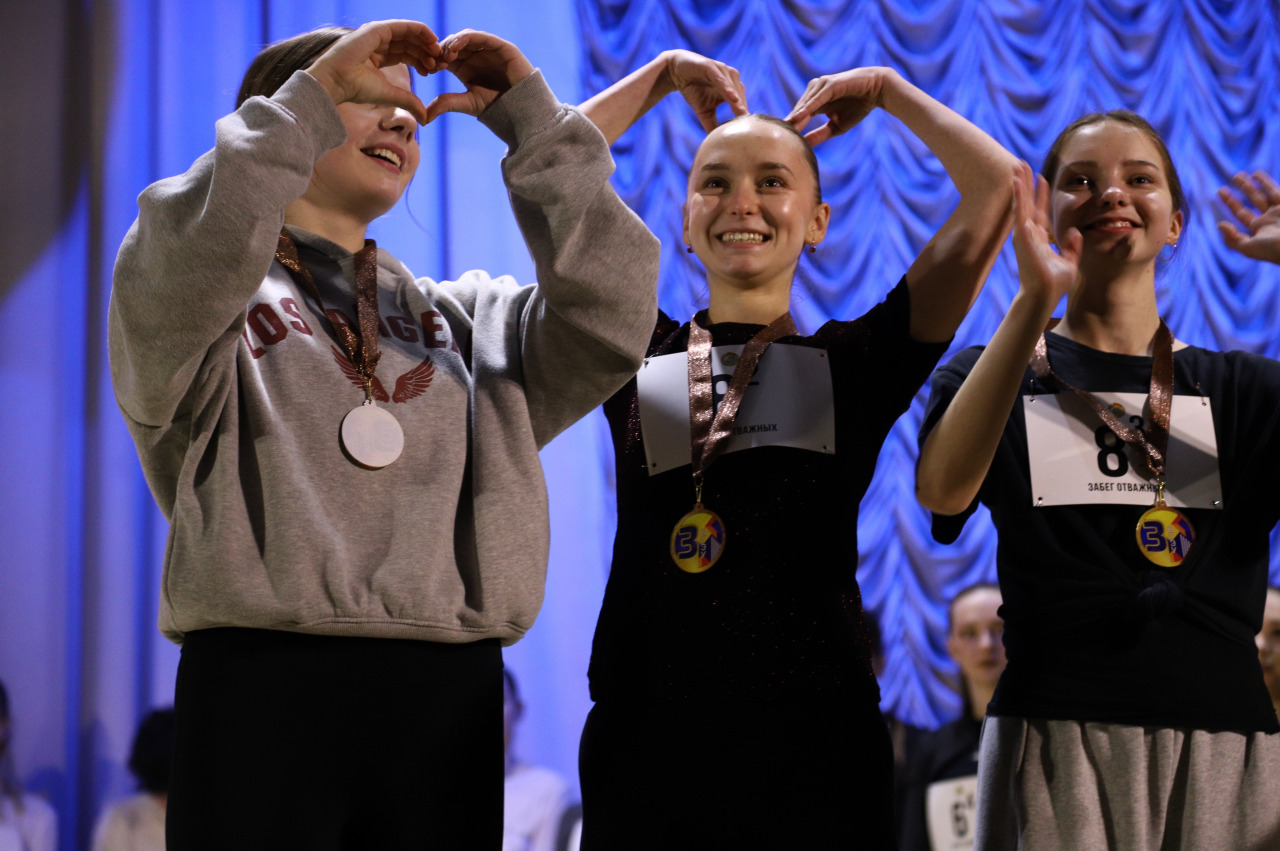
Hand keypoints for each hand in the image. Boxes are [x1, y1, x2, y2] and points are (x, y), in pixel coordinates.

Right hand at [305, 21, 443, 123]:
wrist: (336, 81)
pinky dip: (420, 31)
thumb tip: (426, 118)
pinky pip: (404, 26)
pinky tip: (432, 40)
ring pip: (409, 34)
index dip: (422, 61)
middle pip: (410, 43)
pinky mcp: (378, 29)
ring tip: (438, 54)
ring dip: (426, 43)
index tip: (434, 71)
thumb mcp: (390, 94)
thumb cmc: (356, 89)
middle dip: (426, 52)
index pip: (406, 54)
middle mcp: (379, 42)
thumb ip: (409, 102)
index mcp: (380, 55)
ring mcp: (378, 33)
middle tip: (441, 63)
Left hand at [426, 30, 534, 119]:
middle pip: (454, 44)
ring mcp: (488, 50)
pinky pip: (481, 37)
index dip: (435, 59)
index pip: (446, 55)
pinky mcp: (500, 46)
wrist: (521, 109)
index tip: (428, 69)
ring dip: (453, 43)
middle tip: (435, 61)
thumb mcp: (466, 103)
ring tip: (446, 55)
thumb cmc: (496, 107)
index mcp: (465, 67)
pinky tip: (456, 47)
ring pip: (466, 38)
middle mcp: (475, 56)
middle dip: (442, 50)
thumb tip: (423, 118)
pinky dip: (467, 38)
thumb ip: (446, 104)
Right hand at [662, 50, 746, 131]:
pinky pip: (720, 78)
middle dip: (743, 110)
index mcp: (732, 89)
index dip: (745, 117)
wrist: (676, 72)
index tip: (750, 130)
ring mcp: (721, 71)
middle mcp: (730, 79)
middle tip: (748, 125)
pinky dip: (726, 87)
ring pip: (732, 86)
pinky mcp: (711, 66)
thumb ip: (712, 125)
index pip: (741, 104)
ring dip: (737, 99)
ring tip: (742, 112)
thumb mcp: (704, 111)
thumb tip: (716, 143)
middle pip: (739, 96)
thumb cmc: (694, 90)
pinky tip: (732, 97)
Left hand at [785, 67, 894, 145]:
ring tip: (785, 131)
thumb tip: (804, 145)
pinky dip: (807, 108)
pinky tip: (799, 117)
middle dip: (790, 125)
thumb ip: (820, 134)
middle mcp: (815, 92)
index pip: (798, 116)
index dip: (790, 128)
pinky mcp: (829, 84)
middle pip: (798, 111)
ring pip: (804, 104)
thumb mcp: (836, 126)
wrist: (876, 90)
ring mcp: (821, 86)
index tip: (779, 142)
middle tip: (777, 139)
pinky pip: (816, 98)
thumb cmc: (857, 107)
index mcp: (814, 101)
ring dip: (795, 118)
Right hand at [1011, 160, 1079, 305]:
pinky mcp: (1022, 235)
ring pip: (1021, 202)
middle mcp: (1029, 234)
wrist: (1044, 295)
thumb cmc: (1054, 284)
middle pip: (1027, 203)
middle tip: (1022, 165)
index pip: (1039, 211)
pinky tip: (1016, 180)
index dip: (1040, 195)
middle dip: (1025, 184)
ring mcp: (1024, 234)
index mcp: (1039, 239)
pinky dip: (1018, 195)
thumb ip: (1072, 246)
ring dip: (1019, 184)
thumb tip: (1076, 231)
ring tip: (1016, 166)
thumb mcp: (1069, 261)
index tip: (1041, 179)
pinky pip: (1020, 210)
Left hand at [1218, 170, 1279, 264]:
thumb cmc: (1272, 249)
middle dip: (1244, 188)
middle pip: (1254, 199)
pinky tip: (1257, 173)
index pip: (1242, 212)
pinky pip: (1275, 192)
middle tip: (1234, 176)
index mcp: (1259, 229)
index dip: (1231, 202)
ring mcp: (1279, 211)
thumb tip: (1220, 224)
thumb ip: (1232, 239)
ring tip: (1240, 174)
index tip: (1220, 190)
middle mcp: (1269, 218)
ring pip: (1264, 193)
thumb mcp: (1248, 248)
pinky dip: (1265, 182)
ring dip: (1253, 183)